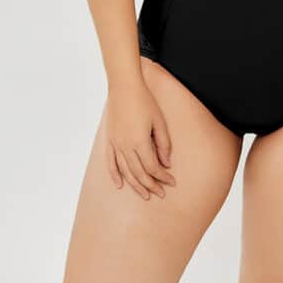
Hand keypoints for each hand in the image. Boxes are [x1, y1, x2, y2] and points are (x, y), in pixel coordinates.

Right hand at [105, 78, 176, 198]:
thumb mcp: (159, 121)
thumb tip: (166, 163)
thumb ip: (164, 143)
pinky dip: (115, 175)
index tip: (172, 182)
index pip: (152, 167)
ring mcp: (116, 144)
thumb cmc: (145, 101)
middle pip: (139, 173)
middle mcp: (126, 146)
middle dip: (151, 185)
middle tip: (161, 193)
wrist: (124, 87)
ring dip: (136, 185)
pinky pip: (111, 163)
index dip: (162, 177)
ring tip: (145, 194)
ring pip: (125, 172)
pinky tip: (120, 185)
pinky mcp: (110, 140)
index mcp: (140, 142)